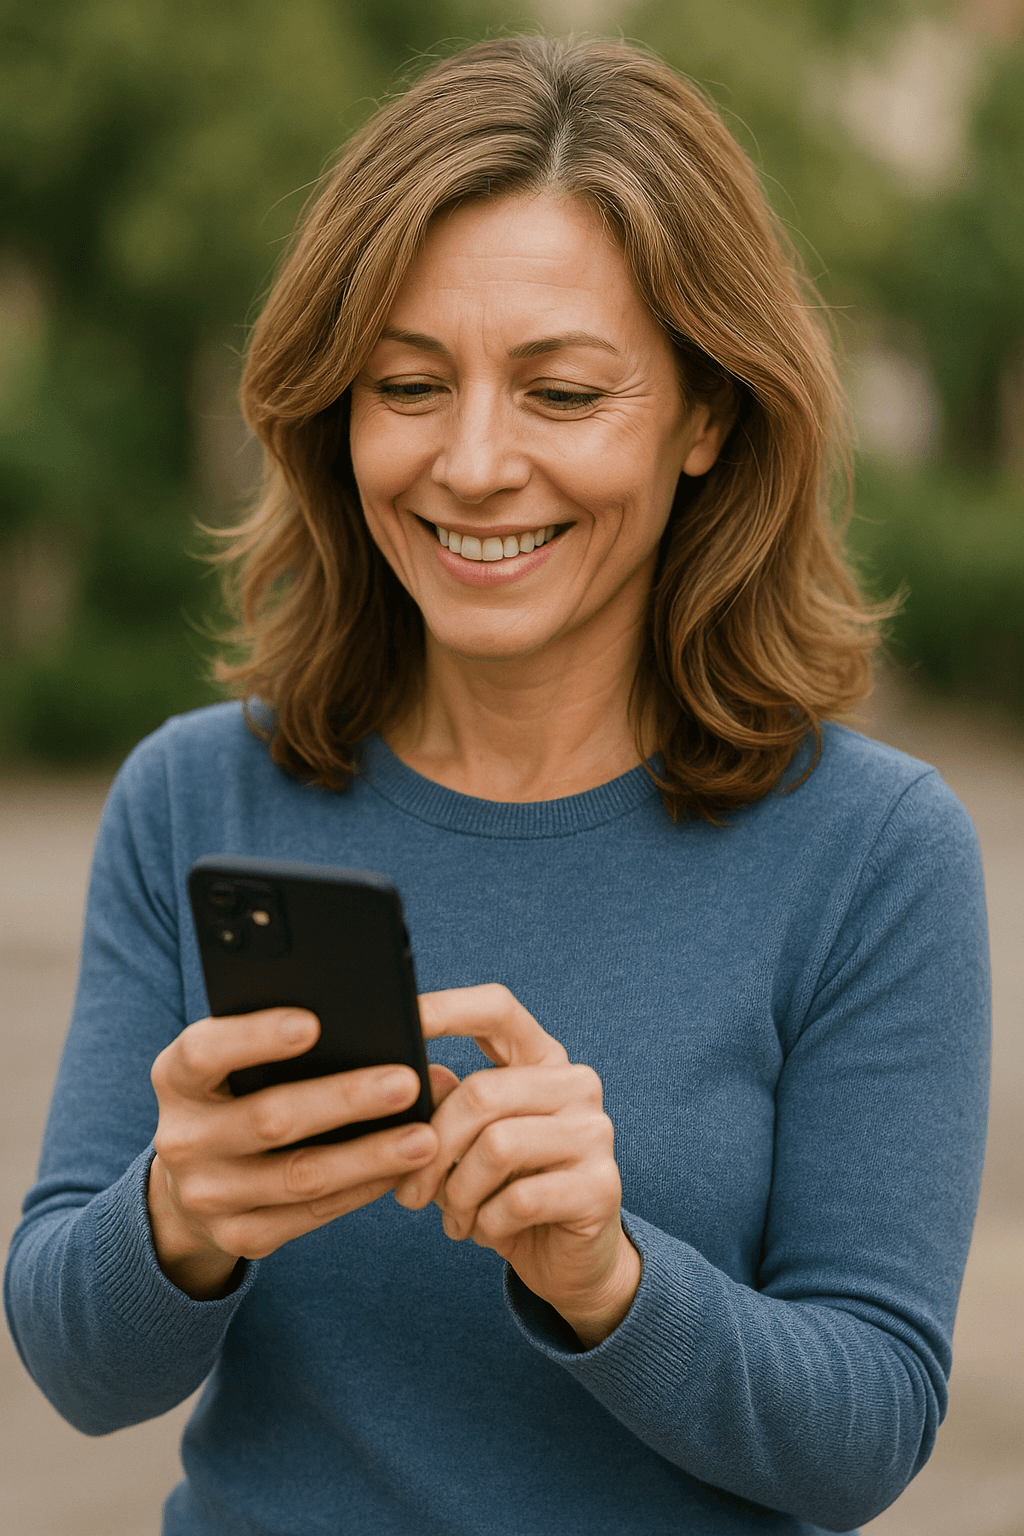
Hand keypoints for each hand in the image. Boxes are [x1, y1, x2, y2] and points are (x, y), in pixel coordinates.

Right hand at [148, 1007, 458, 1299]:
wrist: (190, 1186)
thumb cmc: (235, 1097)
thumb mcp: (233, 1065)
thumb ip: (286, 1041)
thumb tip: (380, 1024)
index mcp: (176, 1079)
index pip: (205, 1052)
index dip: (255, 1037)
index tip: (313, 1023)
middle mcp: (183, 1139)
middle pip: (269, 1119)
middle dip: (345, 1100)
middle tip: (406, 1082)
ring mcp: (208, 1196)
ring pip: (300, 1177)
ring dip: (370, 1156)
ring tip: (425, 1136)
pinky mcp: (239, 1237)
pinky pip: (313, 1214)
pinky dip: (362, 1189)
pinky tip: (401, 1168)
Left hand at [394, 984, 640, 1347]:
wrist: (565, 1261)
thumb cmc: (504, 1191)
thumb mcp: (465, 1146)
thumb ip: (442, 1107)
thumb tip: (402, 1077)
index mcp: (541, 1059)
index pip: (497, 1010)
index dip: (446, 1010)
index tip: (400, 1022)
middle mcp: (575, 1084)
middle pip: (481, 1092)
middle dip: (432, 1150)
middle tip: (409, 1194)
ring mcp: (595, 1132)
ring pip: (497, 1146)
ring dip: (459, 1193)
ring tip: (455, 1217)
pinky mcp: (602, 1186)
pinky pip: (520, 1199)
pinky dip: (488, 1223)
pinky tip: (488, 1231)